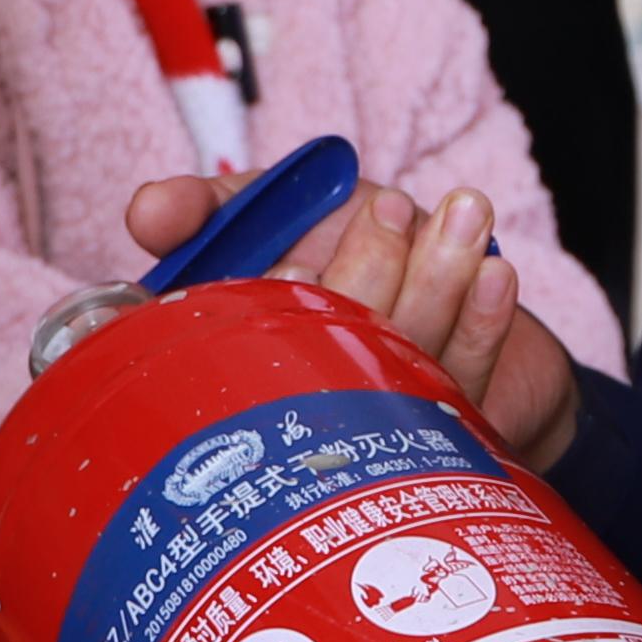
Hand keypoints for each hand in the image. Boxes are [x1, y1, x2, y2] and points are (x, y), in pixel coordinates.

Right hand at [119, 170, 581, 466]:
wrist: (437, 272)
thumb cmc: (332, 238)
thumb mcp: (260, 212)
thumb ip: (204, 206)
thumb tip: (147, 210)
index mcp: (245, 362)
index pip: (226, 352)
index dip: (247, 316)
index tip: (283, 271)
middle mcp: (304, 404)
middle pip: (333, 352)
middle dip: (367, 272)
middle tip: (392, 206)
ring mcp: (378, 427)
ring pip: (404, 359)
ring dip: (439, 283)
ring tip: (464, 214)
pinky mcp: (446, 435)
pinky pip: (464, 378)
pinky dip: (482, 326)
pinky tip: (495, 276)